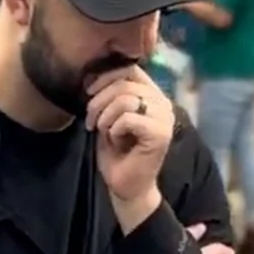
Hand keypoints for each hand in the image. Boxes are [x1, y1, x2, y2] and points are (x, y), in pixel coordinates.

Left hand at [86, 66, 174, 214]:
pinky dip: (114, 129)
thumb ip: (110, 93)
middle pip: (125, 83)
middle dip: (99, 100)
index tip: (88, 92)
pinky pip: (128, 118)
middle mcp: (163, 103)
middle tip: (90, 120)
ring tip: (102, 131)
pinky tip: (115, 140)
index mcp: (152, 95)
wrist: (126, 185)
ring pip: (126, 99)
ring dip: (105, 116)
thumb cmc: (117, 151)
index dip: (106, 76)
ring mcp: (164, 118)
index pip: (130, 69)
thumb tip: (92, 73)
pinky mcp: (161, 134)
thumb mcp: (109, 115)